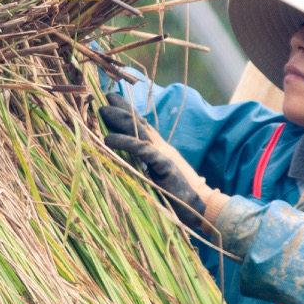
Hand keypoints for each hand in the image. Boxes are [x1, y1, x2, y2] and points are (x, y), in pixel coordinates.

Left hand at [98, 93, 228, 226]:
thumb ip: (144, 166)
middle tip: (106, 96)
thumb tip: (124, 162)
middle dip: (122, 109)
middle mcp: (161, 147)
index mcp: (159, 149)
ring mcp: (163, 154)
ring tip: (103, 111)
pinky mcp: (164, 164)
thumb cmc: (177, 196)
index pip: (142, 125)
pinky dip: (124, 142)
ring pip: (138, 131)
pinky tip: (108, 139)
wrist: (200, 207)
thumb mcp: (157, 177)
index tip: (113, 99)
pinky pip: (141, 150)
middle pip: (139, 122)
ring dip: (120, 119)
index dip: (128, 111)